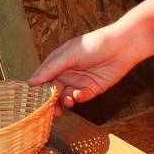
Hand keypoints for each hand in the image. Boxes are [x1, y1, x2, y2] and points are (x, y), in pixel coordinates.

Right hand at [28, 0, 153, 113]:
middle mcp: (66, 73)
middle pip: (53, 90)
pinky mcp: (92, 89)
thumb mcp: (68, 55)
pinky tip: (79, 94)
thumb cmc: (93, 45)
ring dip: (64, 101)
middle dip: (50, 100)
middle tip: (49, 109)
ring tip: (67, 102)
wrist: (122, 47)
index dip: (37, 88)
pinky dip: (78, 98)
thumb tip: (31, 82)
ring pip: (65, 96)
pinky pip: (81, 97)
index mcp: (57, 62)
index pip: (42, 78)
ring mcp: (79, 81)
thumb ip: (51, 69)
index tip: (32, 99)